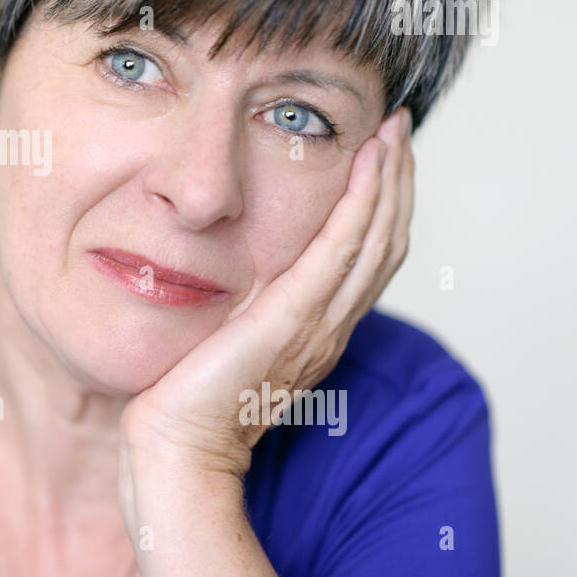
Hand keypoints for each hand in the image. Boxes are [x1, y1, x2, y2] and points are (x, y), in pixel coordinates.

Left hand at [118, 106, 414, 478]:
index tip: (379, 153)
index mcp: (317, 330)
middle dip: (396, 180)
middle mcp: (329, 326)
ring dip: (389, 179)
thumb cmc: (186, 401)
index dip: (380, 203)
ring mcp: (318, 324)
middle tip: (400, 126)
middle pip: (385, 241)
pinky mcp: (294, 318)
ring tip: (393, 130)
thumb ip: (242, 308)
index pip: (366, 255)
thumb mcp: (225, 340)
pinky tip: (368, 160)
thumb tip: (232, 273)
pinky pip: (343, 247)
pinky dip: (363, 200)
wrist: (176, 450)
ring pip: (375, 238)